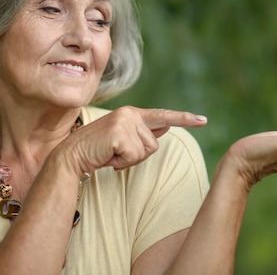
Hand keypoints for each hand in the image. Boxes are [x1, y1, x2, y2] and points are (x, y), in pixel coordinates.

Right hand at [57, 106, 207, 173]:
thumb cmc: (98, 151)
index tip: (203, 120)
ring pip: (146, 151)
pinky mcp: (119, 133)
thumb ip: (144, 133)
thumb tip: (166, 127)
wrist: (72, 156)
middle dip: (138, 155)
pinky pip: (134, 156)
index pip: (163, 116)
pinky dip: (122, 163)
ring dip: (129, 159)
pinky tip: (108, 156)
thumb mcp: (123, 141)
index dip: (184, 119)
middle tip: (116, 153)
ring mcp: (125, 121)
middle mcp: (130, 114)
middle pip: (154, 144)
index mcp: (132, 114)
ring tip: (111, 154)